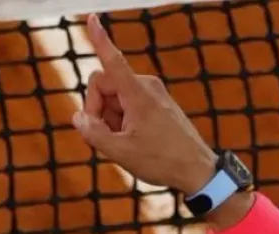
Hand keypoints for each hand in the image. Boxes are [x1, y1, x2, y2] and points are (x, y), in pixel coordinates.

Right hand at [71, 14, 218, 193]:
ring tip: (126, 142)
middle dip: (96, 109)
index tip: (91, 18)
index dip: (99, 39)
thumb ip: (93, 132)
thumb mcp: (120, 152)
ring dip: (110, 118)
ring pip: (114, 97)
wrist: (199, 171)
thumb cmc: (163, 161)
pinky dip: (123, 120)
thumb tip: (79, 117)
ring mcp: (154, 94)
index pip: (112, 60)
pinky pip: (128, 104)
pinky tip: (133, 140)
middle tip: (104, 136)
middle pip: (103, 85)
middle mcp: (147, 87)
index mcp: (138, 93)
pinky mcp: (158, 104)